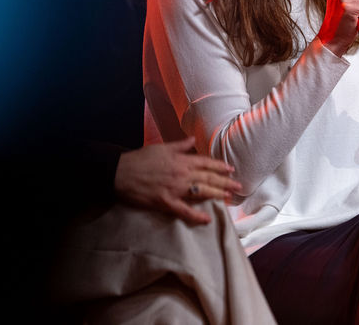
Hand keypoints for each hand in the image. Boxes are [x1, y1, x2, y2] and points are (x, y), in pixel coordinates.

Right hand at [113, 137, 241, 223]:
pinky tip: (207, 219)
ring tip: (230, 198)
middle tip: (238, 187)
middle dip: (225, 182)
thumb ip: (180, 145)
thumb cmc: (140, 159)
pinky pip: (184, 210)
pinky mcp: (165, 202)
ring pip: (201, 192)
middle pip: (208, 178)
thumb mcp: (161, 147)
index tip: (231, 170)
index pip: (205, 163)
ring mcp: (175, 189)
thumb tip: (193, 139)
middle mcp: (181, 174)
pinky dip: (196, 215)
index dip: (220, 166)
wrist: (120, 172)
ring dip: (217, 195)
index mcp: (180, 160)